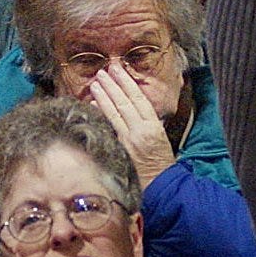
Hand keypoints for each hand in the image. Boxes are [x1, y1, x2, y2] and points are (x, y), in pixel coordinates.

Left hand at [87, 65, 174, 186]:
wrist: (162, 186)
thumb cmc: (160, 164)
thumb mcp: (159, 139)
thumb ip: (145, 124)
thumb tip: (129, 109)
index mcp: (154, 126)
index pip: (139, 99)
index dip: (127, 83)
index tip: (118, 70)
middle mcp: (142, 130)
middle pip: (126, 102)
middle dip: (113, 85)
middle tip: (103, 71)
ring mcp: (130, 139)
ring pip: (116, 112)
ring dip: (104, 96)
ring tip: (95, 83)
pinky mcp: (121, 149)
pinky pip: (110, 127)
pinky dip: (101, 114)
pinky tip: (93, 104)